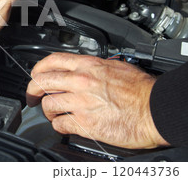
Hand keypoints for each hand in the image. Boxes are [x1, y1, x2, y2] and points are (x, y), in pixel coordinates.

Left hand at [26, 53, 168, 148]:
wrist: (155, 108)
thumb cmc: (141, 89)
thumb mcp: (114, 66)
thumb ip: (94, 68)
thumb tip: (84, 70)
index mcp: (87, 66)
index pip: (52, 61)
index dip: (38, 68)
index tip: (35, 74)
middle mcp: (80, 82)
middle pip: (42, 82)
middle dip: (33, 90)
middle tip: (32, 96)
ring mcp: (80, 102)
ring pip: (48, 104)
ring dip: (47, 110)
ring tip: (52, 113)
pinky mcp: (84, 123)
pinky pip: (60, 124)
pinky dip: (58, 125)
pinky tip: (62, 125)